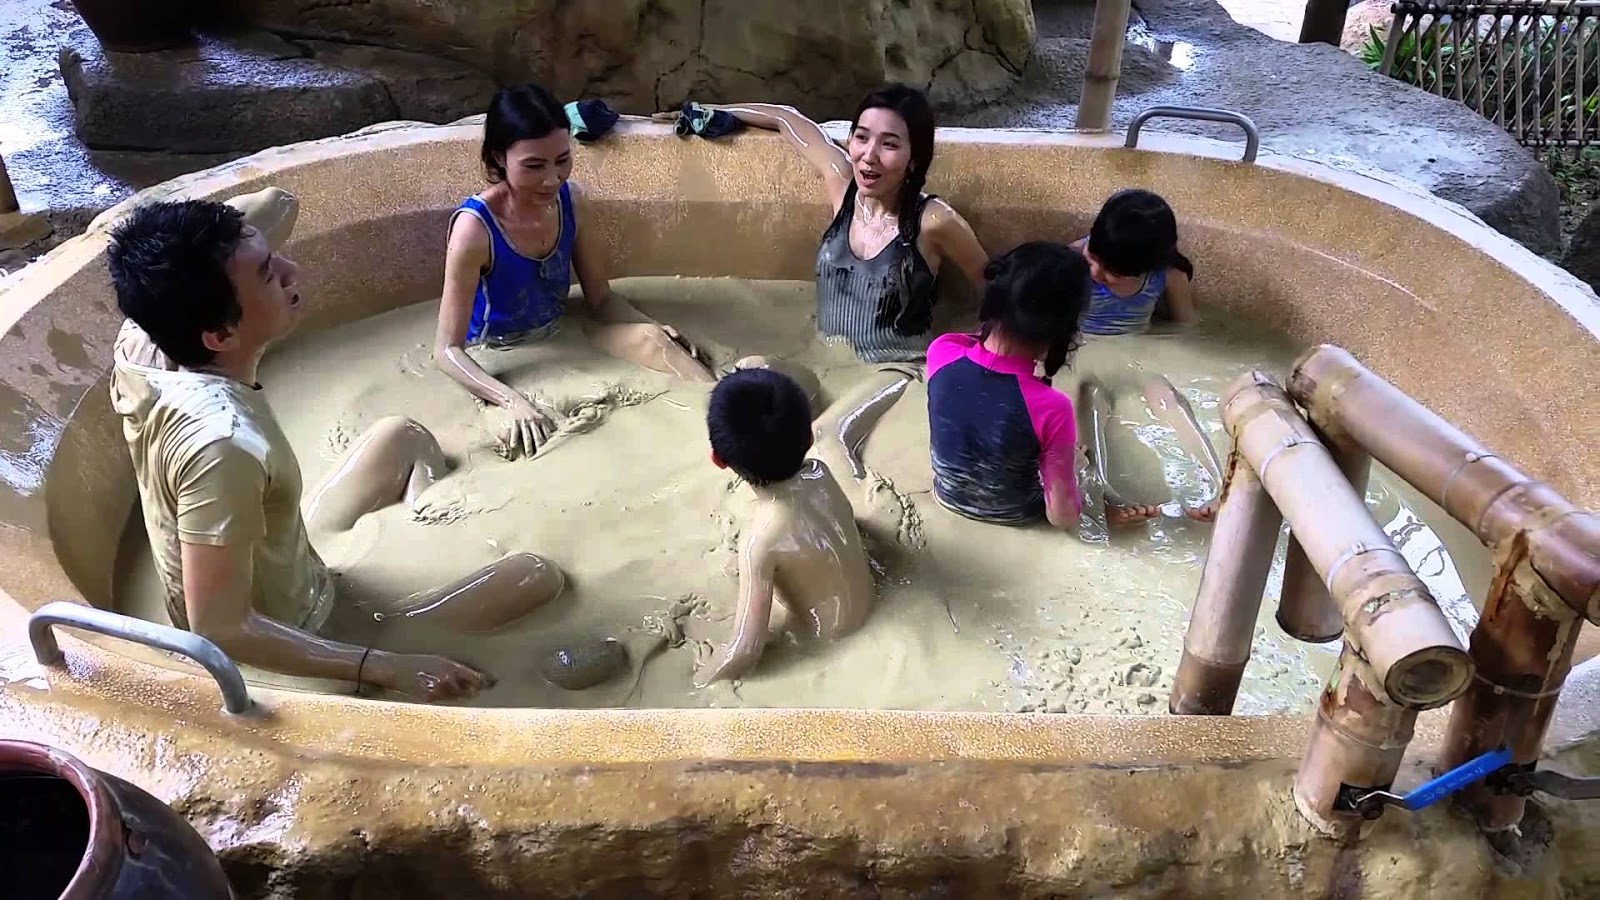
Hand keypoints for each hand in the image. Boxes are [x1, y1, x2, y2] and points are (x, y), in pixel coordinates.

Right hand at [370, 652, 491, 701]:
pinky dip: (444, 703)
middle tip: (472, 692)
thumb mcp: (440, 660)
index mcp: (451, 667)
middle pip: (469, 693)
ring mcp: (437, 693)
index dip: (484, 684)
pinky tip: (435, 696)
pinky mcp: (428, 702)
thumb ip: (457, 670)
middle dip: (471, 693)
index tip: (490, 687)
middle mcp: (447, 680)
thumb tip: (478, 680)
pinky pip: (443, 705)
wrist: (394, 669)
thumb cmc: (418, 662)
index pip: (476, 680)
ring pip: (457, 701)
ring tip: (446, 692)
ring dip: (457, 699)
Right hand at [485, 395, 557, 459]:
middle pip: (538, 437)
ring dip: (528, 447)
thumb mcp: (542, 415)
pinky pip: (515, 432)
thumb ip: (551, 423)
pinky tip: (513, 446)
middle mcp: (534, 421)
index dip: (549, 442)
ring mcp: (524, 422)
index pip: (547, 433)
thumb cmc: (532, 411)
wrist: (517, 401)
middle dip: (540, 447)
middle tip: (541, 457)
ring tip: (529, 456)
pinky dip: (514, 439)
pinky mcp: (515, 422)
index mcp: (542, 420)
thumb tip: (562, 430)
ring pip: (527, 436)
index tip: (552, 451)